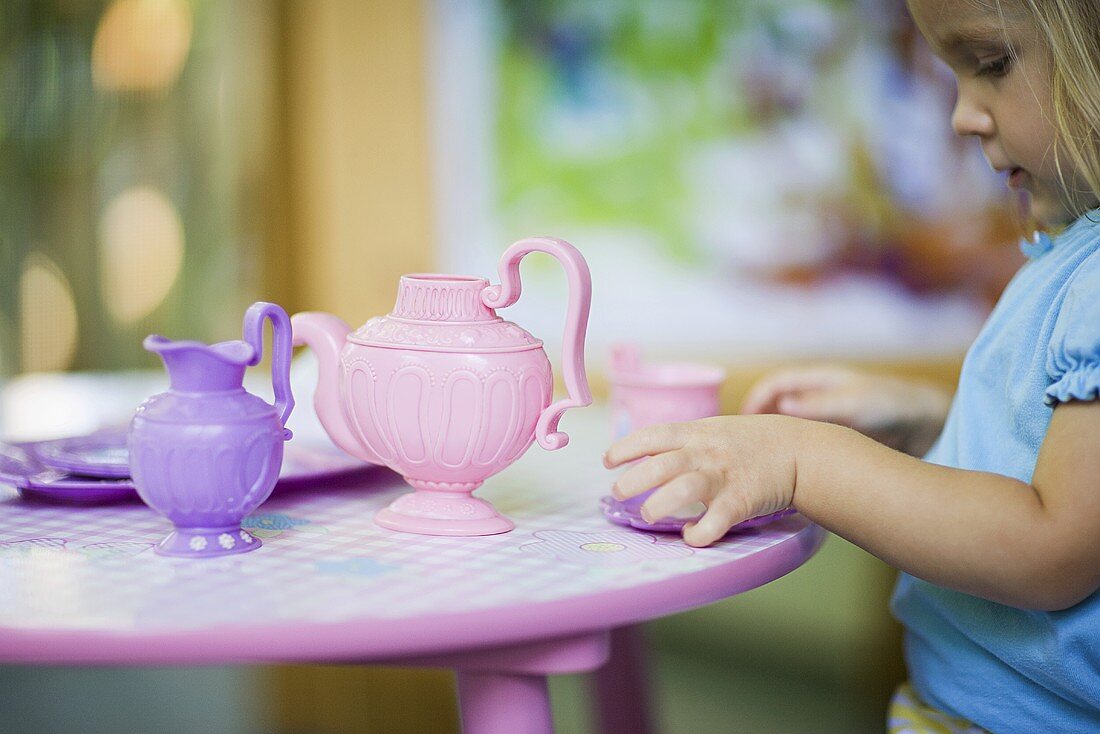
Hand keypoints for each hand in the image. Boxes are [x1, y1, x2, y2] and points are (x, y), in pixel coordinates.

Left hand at [603, 415, 802, 546]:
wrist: (796, 450)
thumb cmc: (751, 442)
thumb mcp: (714, 430)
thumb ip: (684, 441)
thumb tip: (648, 455)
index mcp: (696, 433)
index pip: (651, 436)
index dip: (624, 448)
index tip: (608, 461)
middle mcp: (705, 453)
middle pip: (659, 465)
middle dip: (632, 481)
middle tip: (619, 493)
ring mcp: (722, 477)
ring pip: (682, 489)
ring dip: (659, 505)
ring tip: (648, 515)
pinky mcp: (740, 502)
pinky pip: (714, 522)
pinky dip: (699, 534)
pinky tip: (692, 535)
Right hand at [741, 365, 950, 455]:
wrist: (925, 425)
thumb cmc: (890, 404)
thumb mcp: (853, 403)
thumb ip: (818, 405)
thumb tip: (782, 405)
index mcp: (817, 380)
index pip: (775, 384)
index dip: (756, 401)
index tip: (744, 424)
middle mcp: (816, 398)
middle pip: (776, 408)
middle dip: (759, 425)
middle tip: (747, 450)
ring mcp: (824, 419)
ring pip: (789, 429)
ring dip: (776, 443)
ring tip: (763, 464)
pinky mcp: (833, 439)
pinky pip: (805, 446)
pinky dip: (793, 456)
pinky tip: (790, 473)